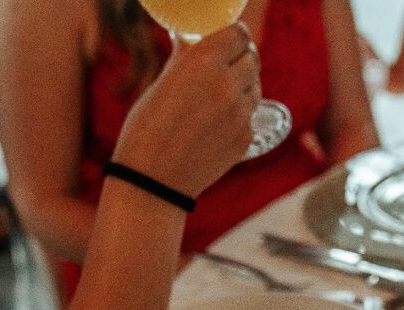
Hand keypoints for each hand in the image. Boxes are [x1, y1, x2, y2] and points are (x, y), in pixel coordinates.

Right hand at [111, 23, 258, 196]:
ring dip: (243, 88)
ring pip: (256, 87)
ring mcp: (239, 113)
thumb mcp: (161, 83)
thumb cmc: (147, 129)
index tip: (231, 42)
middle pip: (253, 58)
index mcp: (202, 61)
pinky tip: (216, 126)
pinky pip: (250, 116)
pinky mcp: (245, 138)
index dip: (236, 37)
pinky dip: (239, 116)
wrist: (153, 181)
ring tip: (218, 100)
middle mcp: (225, 83)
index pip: (239, 34)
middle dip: (241, 60)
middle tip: (227, 69)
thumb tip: (192, 43)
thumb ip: (185, 59)